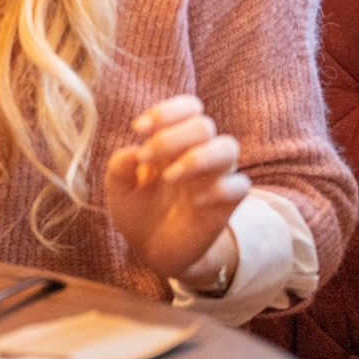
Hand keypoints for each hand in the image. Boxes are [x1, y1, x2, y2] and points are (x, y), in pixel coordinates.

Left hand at [106, 95, 249, 282]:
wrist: (152, 250)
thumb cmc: (137, 210)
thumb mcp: (118, 189)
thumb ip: (120, 167)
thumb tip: (131, 153)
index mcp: (174, 141)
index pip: (188, 107)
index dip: (167, 111)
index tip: (138, 128)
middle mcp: (198, 153)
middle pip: (203, 124)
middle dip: (172, 136)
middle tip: (145, 157)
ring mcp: (214, 178)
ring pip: (228, 147)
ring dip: (197, 156)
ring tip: (169, 176)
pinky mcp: (227, 205)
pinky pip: (241, 185)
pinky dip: (220, 188)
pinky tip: (196, 202)